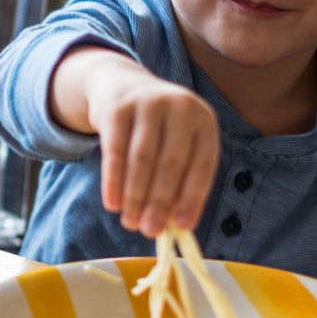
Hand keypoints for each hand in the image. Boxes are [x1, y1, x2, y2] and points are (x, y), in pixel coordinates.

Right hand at [54, 47, 218, 235]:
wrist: (122, 86)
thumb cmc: (156, 128)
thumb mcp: (177, 142)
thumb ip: (180, 178)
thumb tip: (175, 225)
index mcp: (204, 120)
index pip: (203, 164)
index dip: (193, 198)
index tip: (181, 227)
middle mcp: (180, 107)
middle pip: (171, 162)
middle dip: (160, 201)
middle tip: (150, 231)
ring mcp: (148, 104)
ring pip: (142, 158)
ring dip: (136, 196)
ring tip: (131, 222)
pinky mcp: (117, 108)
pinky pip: (115, 151)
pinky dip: (114, 181)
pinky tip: (113, 203)